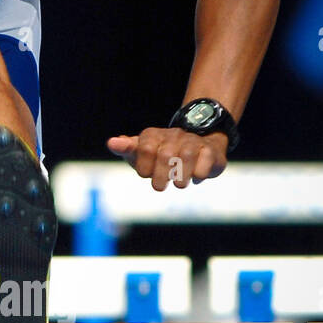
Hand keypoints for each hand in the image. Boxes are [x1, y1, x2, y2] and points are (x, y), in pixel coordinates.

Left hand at [107, 127, 228, 190]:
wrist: (197, 142)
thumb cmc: (161, 152)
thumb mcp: (140, 151)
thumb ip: (126, 148)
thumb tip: (111, 143)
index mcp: (153, 135)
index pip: (144, 148)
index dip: (144, 166)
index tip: (145, 174)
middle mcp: (173, 135)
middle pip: (165, 155)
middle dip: (160, 175)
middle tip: (159, 187)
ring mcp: (192, 141)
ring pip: (186, 156)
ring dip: (181, 176)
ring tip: (178, 184)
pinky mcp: (211, 150)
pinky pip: (206, 160)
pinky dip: (200, 173)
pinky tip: (196, 177)